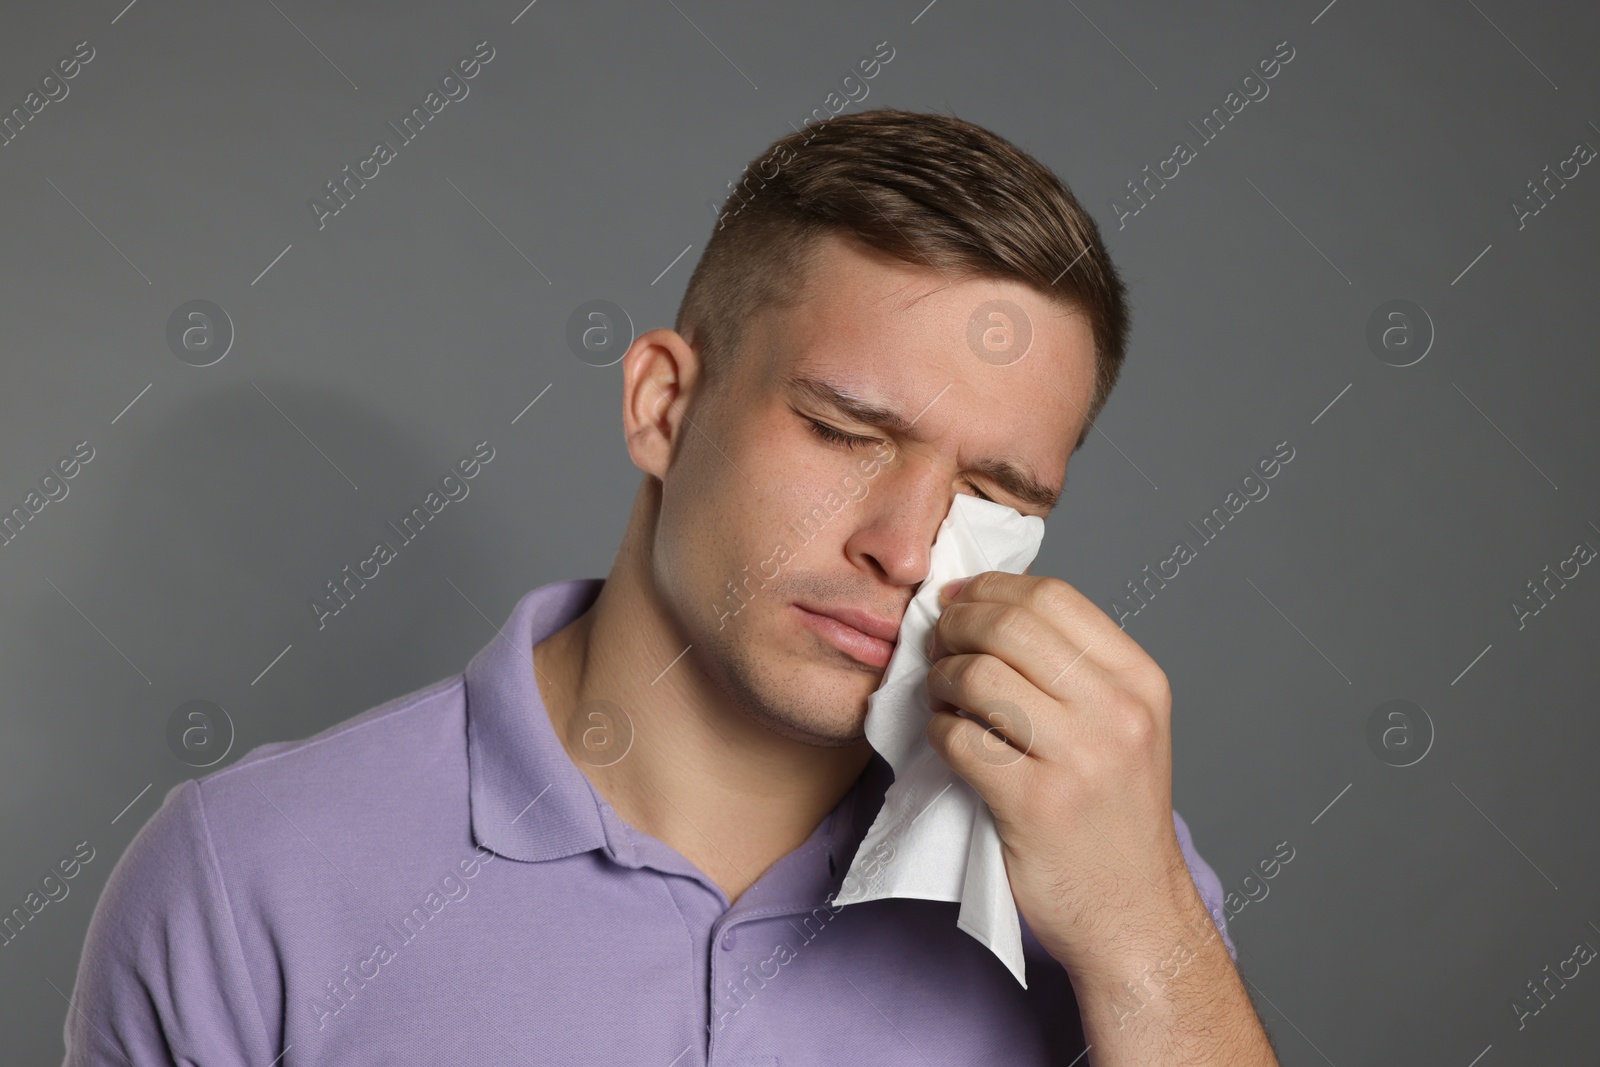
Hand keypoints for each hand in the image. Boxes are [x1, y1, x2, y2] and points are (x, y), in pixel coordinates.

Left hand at [923, 570, 1202, 983]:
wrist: (1133, 913)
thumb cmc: (1114, 817)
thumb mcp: (1124, 727)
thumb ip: (1074, 668)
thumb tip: (990, 606)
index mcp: (1140, 681)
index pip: (1055, 596)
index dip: (992, 587)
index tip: (959, 597)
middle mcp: (1117, 712)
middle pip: (1010, 626)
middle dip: (956, 625)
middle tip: (935, 643)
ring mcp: (1079, 759)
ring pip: (980, 677)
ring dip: (941, 679)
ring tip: (941, 695)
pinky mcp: (1034, 804)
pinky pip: (961, 740)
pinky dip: (939, 732)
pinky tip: (946, 741)